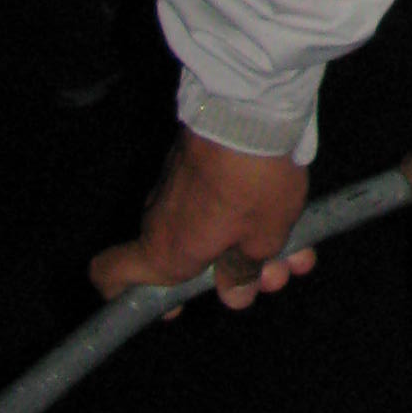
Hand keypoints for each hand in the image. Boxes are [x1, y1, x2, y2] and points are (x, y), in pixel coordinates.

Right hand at [91, 132, 312, 315]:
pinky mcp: (198, 156)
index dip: (130, 296)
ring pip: (212, 227)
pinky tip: (292, 213)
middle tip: (278, 274)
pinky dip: (251, 209)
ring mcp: (177, 183)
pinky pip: (219, 195)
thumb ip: (245, 271)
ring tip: (300, 251)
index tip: (173, 304)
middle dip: (233, 272)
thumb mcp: (261, 240)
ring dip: (253, 243)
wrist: (252, 108)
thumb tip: (235, 293)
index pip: (111, 275)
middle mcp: (160, 218)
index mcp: (163, 251)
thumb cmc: (250, 184)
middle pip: (187, 259)